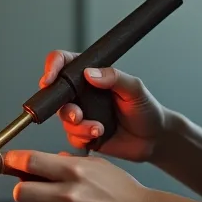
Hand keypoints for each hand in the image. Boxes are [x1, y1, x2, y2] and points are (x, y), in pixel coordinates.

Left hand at [7, 150, 157, 201]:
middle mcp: (68, 195)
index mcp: (74, 171)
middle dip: (25, 190)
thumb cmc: (123, 191)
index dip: (13, 161)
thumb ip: (67, 162)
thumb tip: (43, 163)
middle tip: (34, 191)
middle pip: (20, 192)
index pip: (29, 161)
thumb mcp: (97, 166)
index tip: (9, 163)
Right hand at [40, 50, 167, 162]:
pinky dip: (83, 137)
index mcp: (92, 74)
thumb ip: (115, 78)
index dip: (52, 67)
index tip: (48, 79)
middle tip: (77, 115)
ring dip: (78, 126)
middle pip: (56, 94)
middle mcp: (83, 93)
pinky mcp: (83, 134)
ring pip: (64, 118)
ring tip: (98, 129)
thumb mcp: (135, 89)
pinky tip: (99, 136)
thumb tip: (90, 73)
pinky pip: (71, 136)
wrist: (153, 138)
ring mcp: (82, 113)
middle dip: (64, 107)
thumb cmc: (146, 109)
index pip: (64, 62)